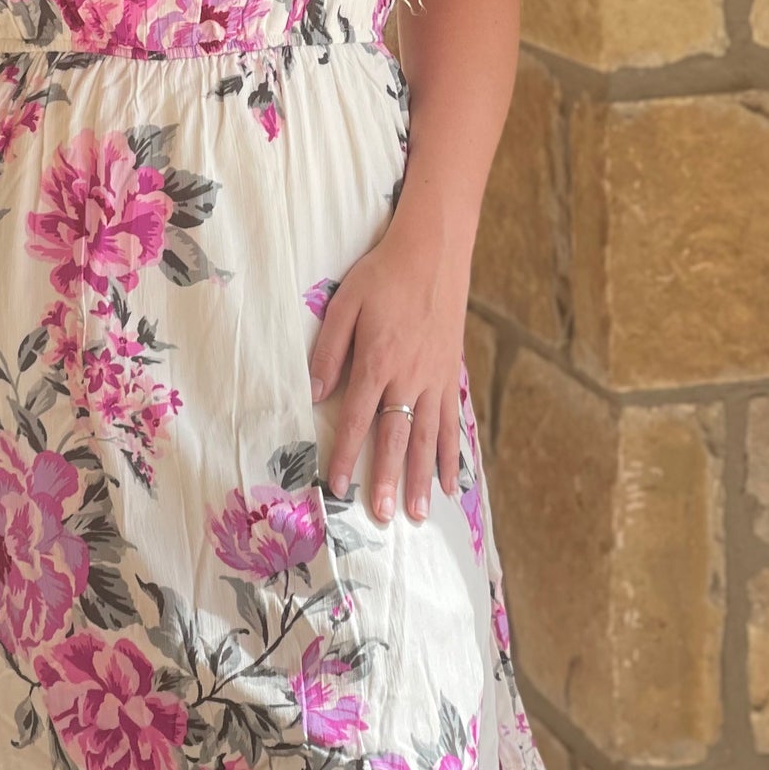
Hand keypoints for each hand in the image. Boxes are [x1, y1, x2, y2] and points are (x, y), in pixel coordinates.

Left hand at [308, 234, 467, 522]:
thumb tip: (315, 393)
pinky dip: (452, 456)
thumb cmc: (383, 275)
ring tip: (418, 514)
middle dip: (388, 480)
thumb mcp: (344, 303)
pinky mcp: (452, 375)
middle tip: (383, 517)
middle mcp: (409, 377)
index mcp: (378, 361)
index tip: (338, 487)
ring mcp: (436, 379)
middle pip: (396, 438)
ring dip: (423, 479)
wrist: (433, 252)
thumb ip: (329, 350)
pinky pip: (453, 423)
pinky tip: (453, 483)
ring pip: (429, 439)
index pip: (357, 418)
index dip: (346, 454)